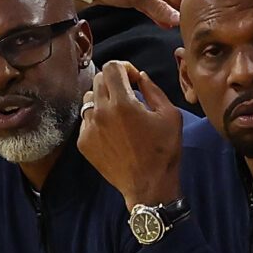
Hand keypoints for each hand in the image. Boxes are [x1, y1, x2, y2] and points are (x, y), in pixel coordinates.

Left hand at [79, 59, 185, 203]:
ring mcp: (89, 128)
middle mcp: (100, 113)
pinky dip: (97, 118)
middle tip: (128, 95)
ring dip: (103, 99)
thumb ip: (153, 90)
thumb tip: (140, 76)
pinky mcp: (83, 143)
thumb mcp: (169, 115)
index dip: (125, 68)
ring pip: (88, 98)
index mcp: (122, 103)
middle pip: (99, 80)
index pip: (112, 67)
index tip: (134, 80)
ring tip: (119, 113)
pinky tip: (112, 130)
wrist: (148, 185)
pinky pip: (86, 120)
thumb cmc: (163, 151)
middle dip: (114, 82)